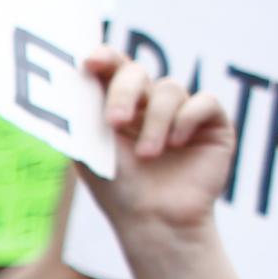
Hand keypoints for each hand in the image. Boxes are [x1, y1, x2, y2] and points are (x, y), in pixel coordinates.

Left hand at [77, 49, 232, 237]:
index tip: (90, 62)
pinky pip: (204, 101)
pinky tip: (177, 144)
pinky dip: (187, 119)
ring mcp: (180, 110)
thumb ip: (82, 114)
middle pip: (136, 72)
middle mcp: (148, 103)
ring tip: (148, 155)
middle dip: (123, 93)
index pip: (110, 68)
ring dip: (155, 122)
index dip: (102, 57)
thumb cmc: (118, 189)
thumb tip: (65, 81)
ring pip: (170, 88)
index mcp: (116, 104)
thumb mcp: (91, 149)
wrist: (154, 221)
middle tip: (115, 123)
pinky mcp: (212, 123)